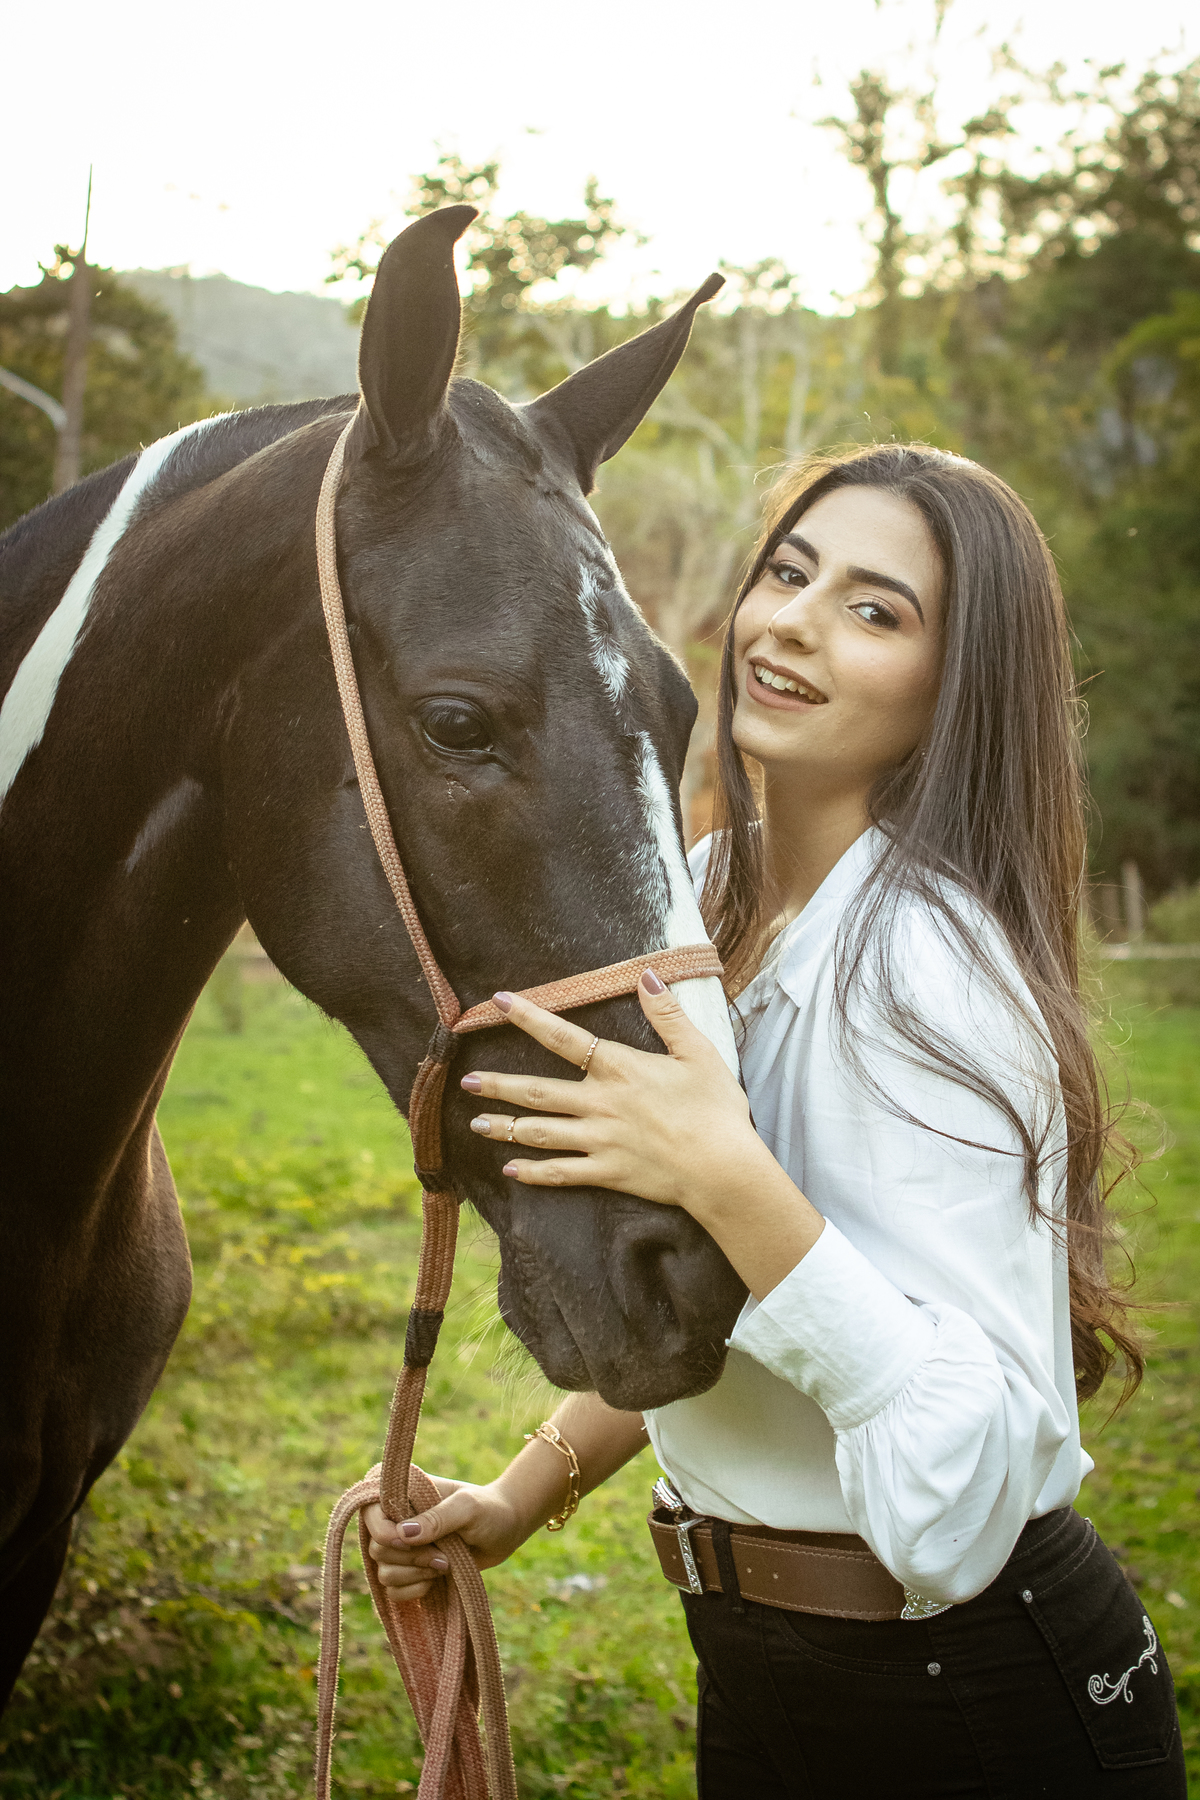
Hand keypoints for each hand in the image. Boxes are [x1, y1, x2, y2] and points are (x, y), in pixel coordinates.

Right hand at [364, 1478, 527, 1601]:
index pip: (369, 1512)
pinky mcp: (409, 1571)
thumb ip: (438, 1518)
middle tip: (442, 1555)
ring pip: (383, 1574)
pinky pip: (392, 1592)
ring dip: (415, 1576)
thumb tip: (402, 1534)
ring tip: (445, 1564)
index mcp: (402, 1492)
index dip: (383, 1532)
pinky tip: (435, 1580)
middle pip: (376, 1549)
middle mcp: (395, 1519)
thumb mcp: (468, 1508)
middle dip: (410, 1558)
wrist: (505, 1529)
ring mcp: (401, 1547)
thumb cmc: (489, 1510)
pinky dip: (413, 1591)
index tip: (410, 1541)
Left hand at [460, 969, 763, 1220]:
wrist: (723, 1169)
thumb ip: (667, 1014)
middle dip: (498, 1085)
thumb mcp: (698, 1052)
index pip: (563, 1038)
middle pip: (537, 1091)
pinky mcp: (606, 1173)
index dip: (529, 1017)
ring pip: (539, 1132)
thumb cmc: (715, 1108)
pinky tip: (510, 1170)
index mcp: (619, 1069)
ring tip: (478, 1123)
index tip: (498, 1002)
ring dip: (504, 1127)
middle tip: (466, 1081)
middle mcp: (599, 1103)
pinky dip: (532, 1172)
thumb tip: (646, 976)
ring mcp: (598, 1141)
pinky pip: (560, 1173)